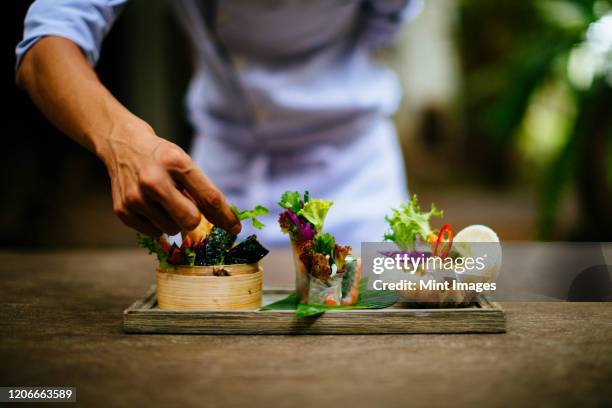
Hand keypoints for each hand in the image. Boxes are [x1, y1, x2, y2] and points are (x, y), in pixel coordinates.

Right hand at [98, 117, 240, 236]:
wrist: (122, 144)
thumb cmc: (161, 157)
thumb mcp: (184, 162)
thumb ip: (201, 189)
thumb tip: (222, 222)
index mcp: (176, 163)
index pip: (208, 197)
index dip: (225, 216)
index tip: (236, 229)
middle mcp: (154, 180)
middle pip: (190, 220)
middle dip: (194, 219)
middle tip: (187, 207)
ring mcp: (135, 197)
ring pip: (172, 229)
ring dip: (173, 220)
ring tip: (163, 200)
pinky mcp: (122, 211)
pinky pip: (154, 233)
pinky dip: (157, 223)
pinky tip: (149, 204)